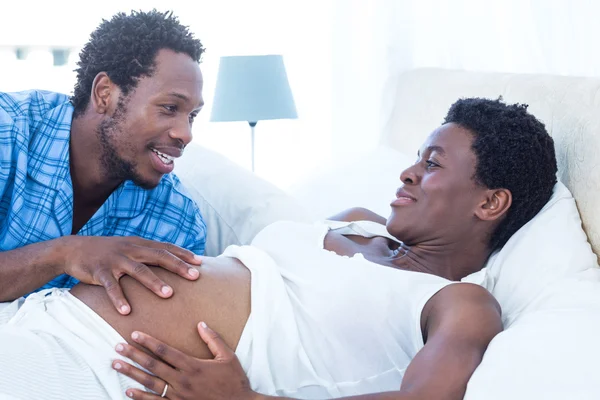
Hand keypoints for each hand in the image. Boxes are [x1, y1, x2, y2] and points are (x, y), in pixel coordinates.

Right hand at [59, 235, 200, 313]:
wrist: (73, 249)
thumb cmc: (107, 252)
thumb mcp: (129, 247)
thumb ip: (148, 252)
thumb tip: (172, 261)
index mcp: (139, 244)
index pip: (165, 248)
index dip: (183, 254)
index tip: (201, 263)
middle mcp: (130, 249)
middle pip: (158, 256)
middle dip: (178, 266)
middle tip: (195, 276)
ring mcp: (115, 260)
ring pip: (138, 270)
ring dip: (154, 282)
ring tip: (169, 294)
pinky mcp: (99, 271)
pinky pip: (111, 286)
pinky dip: (119, 298)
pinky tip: (127, 311)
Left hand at [113, 322, 254, 399]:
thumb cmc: (234, 382)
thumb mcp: (228, 357)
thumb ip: (213, 340)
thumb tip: (201, 324)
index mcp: (193, 366)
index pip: (165, 351)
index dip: (148, 342)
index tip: (135, 334)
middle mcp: (182, 380)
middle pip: (152, 365)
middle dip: (133, 354)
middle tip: (117, 346)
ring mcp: (178, 396)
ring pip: (149, 383)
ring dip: (131, 373)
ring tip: (116, 364)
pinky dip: (140, 397)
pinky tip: (128, 391)